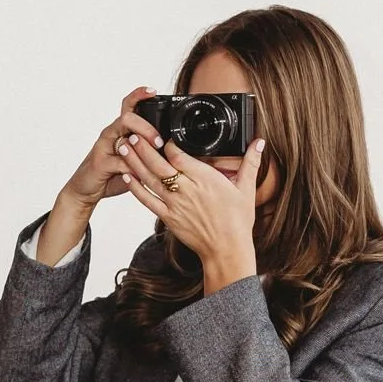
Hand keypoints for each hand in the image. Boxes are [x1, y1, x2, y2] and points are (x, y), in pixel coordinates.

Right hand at [59, 87, 166, 210]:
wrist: (86, 188)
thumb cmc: (113, 173)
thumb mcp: (134, 160)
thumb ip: (149, 153)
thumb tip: (175, 151)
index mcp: (120, 129)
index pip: (128, 105)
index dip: (139, 94)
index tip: (153, 90)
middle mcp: (111, 133)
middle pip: (127, 117)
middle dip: (147, 127)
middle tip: (159, 142)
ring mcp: (104, 146)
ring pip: (121, 134)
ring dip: (140, 142)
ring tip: (154, 151)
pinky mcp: (100, 162)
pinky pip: (118, 161)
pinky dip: (132, 167)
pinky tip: (141, 174)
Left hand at [118, 130, 265, 280]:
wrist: (227, 250)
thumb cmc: (238, 221)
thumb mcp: (247, 190)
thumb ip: (251, 163)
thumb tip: (259, 142)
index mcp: (205, 179)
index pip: (179, 156)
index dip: (167, 143)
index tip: (162, 134)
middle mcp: (187, 190)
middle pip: (159, 164)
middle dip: (144, 147)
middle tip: (132, 131)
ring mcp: (175, 204)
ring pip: (150, 179)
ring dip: (134, 162)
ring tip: (123, 146)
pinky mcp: (168, 217)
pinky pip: (148, 200)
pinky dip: (135, 187)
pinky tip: (126, 175)